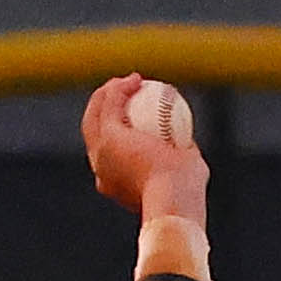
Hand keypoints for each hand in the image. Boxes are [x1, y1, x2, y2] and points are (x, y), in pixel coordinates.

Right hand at [82, 73, 209, 221]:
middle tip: (129, 94)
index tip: (138, 115)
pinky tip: (136, 79)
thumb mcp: (187, 174)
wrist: (175, 200)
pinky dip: (120, 89)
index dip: (118, 129)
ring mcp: (101, 154)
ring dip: (107, 94)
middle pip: (94, 131)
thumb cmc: (186, 192)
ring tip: (128, 82)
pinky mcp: (108, 136)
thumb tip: (186, 146)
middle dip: (104, 109)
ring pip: (95, 115)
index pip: (109, 152)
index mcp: (114, 183)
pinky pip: (110, 104)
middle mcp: (101, 171)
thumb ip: (182, 159)